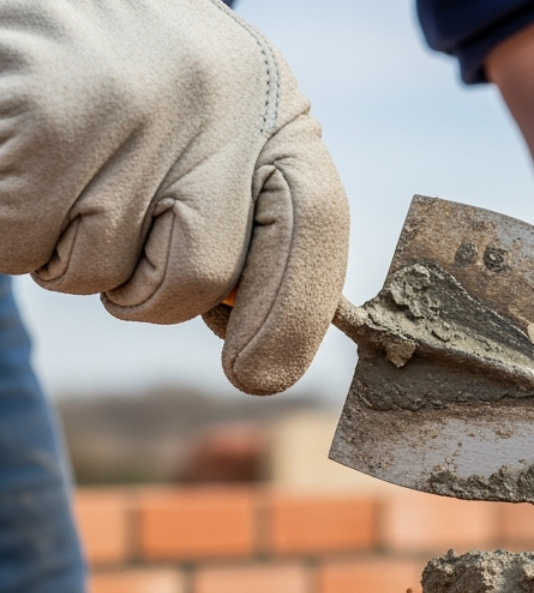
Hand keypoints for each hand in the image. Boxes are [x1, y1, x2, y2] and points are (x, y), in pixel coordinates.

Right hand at [0, 0, 348, 394]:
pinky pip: (22, 244)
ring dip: (70, 255)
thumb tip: (258, 355)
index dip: (290, 319)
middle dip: (148, 292)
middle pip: (198, 278)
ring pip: (98, 272)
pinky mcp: (43, 121)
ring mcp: (131, 112)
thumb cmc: (145, 88)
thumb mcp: (227, 138)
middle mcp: (217, 108)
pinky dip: (14, 235)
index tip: (253, 373)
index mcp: (276, 117)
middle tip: (120, 236)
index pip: (313, 230)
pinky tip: (23, 170)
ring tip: (70, 178)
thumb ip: (251, 229)